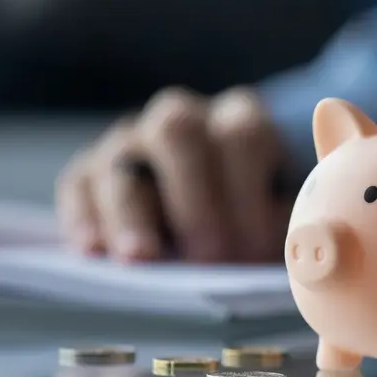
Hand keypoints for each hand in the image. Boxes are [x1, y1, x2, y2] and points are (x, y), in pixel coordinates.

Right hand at [56, 87, 295, 262]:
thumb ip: (288, 223)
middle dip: (194, 196)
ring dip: (133, 212)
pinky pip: (77, 183)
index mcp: (240, 119)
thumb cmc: (258, 212)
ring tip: (142, 259)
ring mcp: (130, 141)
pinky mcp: (89, 171)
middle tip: (209, 256)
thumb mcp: (282, 209)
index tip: (257, 248)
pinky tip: (92, 251)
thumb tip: (298, 257)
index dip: (249, 191)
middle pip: (176, 129)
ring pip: (122, 157)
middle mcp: (180, 118)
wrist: (211, 205)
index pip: (243, 134)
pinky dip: (83, 216)